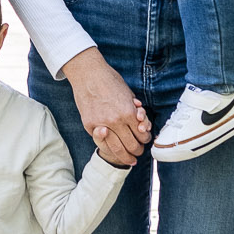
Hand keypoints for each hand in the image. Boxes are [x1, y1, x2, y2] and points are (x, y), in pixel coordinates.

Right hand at [63, 46, 149, 167]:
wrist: (88, 74)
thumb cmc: (110, 81)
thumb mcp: (129, 94)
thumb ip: (135, 111)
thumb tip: (142, 125)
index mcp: (128, 112)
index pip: (142, 135)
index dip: (145, 140)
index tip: (144, 141)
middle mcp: (116, 121)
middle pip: (132, 146)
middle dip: (137, 151)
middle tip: (138, 153)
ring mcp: (101, 124)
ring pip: (117, 149)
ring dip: (126, 157)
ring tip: (130, 159)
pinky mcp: (89, 126)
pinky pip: (102, 142)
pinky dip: (109, 147)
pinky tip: (114, 150)